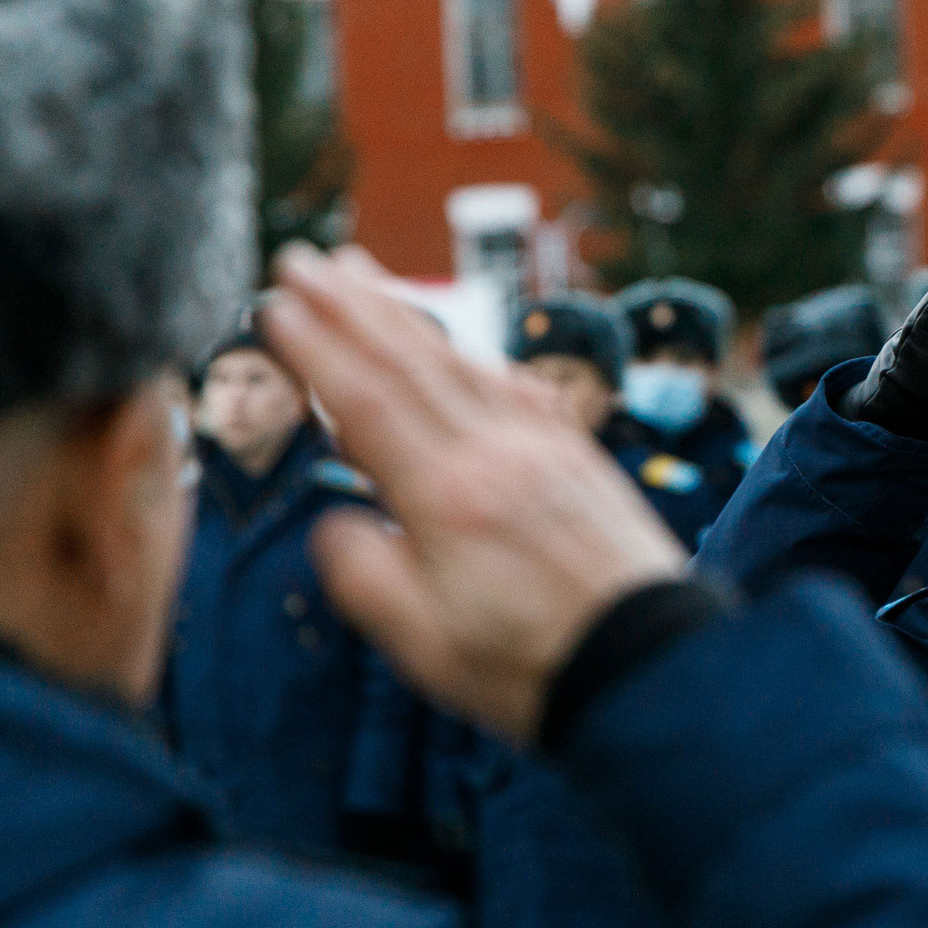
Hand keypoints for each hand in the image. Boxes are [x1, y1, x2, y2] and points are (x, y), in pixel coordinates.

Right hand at [262, 245, 688, 742]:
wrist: (651, 666)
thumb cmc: (530, 668)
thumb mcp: (421, 642)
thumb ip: (363, 573)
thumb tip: (338, 522)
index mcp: (447, 496)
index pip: (366, 402)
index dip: (316, 350)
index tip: (276, 305)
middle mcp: (497, 453)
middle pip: (411, 361)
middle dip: (350, 306)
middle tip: (303, 259)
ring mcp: (544, 448)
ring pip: (464, 363)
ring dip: (407, 316)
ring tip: (363, 275)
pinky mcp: (579, 459)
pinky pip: (518, 387)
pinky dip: (476, 357)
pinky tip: (463, 349)